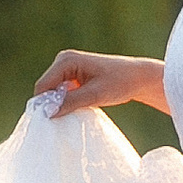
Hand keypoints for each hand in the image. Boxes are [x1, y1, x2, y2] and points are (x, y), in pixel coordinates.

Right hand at [29, 48, 158, 116]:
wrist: (139, 77)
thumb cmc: (121, 82)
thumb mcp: (95, 95)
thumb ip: (70, 102)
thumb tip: (47, 112)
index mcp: (66, 60)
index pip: (43, 86)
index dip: (44, 104)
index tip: (52, 122)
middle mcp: (63, 61)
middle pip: (45, 89)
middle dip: (52, 104)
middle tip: (66, 119)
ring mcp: (68, 68)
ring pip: (52, 92)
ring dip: (60, 104)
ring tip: (76, 113)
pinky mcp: (73, 76)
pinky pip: (61, 92)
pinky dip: (66, 102)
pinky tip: (79, 108)